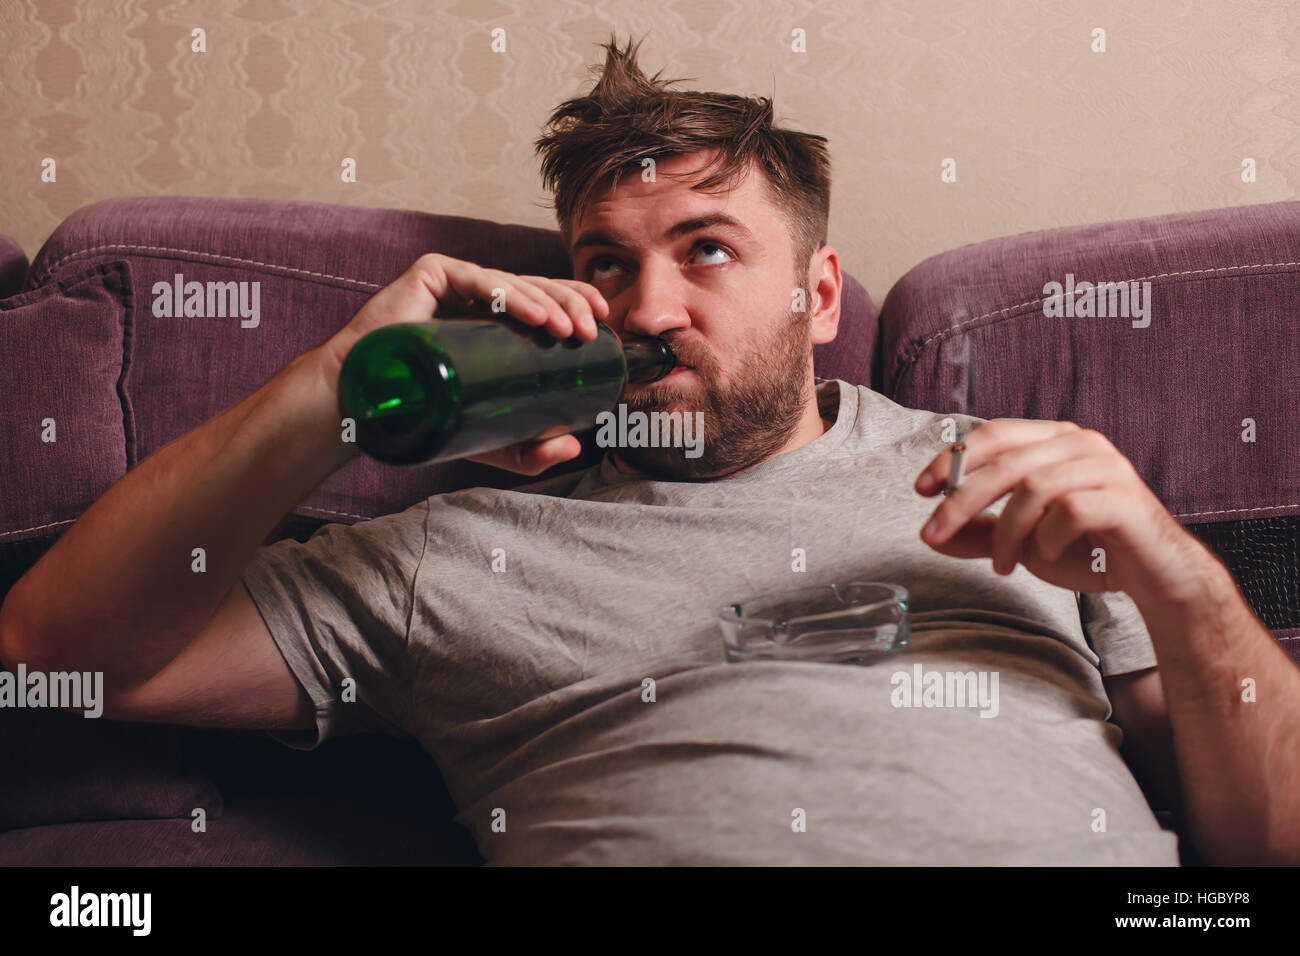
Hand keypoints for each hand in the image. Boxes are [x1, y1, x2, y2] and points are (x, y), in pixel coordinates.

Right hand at [316, 253, 608, 475]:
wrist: (363, 406)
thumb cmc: (425, 413)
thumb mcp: (489, 437)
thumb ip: (529, 448)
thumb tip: (573, 447)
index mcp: (495, 320)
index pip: (545, 301)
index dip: (576, 304)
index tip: (602, 326)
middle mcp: (478, 296)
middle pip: (535, 289)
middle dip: (570, 306)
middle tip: (589, 334)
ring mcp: (453, 282)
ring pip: (511, 282)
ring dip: (546, 303)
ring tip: (567, 330)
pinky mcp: (430, 275)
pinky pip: (476, 278)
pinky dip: (508, 293)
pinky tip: (533, 314)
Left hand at [913, 420, 1215, 605]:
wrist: (1154, 576)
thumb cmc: (1088, 549)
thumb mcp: (1023, 541)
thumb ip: (981, 535)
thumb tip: (931, 537)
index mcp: (1055, 440)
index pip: (994, 435)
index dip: (953, 459)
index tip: (920, 489)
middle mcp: (1081, 444)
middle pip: (1005, 463)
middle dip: (960, 501)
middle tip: (932, 534)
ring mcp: (1106, 468)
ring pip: (1032, 489)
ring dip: (1006, 534)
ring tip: (1003, 566)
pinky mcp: (1124, 499)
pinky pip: (1068, 512)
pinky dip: (1047, 539)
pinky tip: (1047, 557)